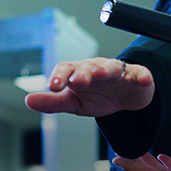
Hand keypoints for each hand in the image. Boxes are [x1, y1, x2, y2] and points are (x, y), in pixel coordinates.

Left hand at [25, 57, 154, 116]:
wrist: (126, 97)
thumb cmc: (98, 96)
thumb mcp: (74, 103)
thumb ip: (52, 102)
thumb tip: (28, 100)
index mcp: (78, 73)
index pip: (66, 69)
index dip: (59, 76)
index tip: (53, 87)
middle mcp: (96, 68)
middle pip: (88, 66)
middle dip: (82, 73)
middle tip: (76, 81)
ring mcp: (118, 71)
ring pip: (111, 67)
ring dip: (106, 70)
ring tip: (101, 75)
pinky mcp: (138, 76)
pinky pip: (140, 74)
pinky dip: (141, 76)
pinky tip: (141, 79)